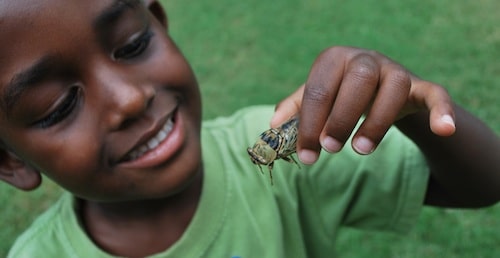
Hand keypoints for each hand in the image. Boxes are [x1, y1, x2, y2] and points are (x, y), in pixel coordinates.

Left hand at [271, 46, 455, 163]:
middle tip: (330, 149)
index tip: (307, 155)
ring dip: (377, 121)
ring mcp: (395, 70)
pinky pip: (436, 93)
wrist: (378, 88)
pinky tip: (444, 129)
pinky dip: (441, 110)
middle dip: (341, 117)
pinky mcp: (421, 86)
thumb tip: (272, 125)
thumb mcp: (318, 98)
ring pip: (394, 88)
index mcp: (335, 59)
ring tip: (360, 151)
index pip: (319, 89)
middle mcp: (366, 59)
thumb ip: (296, 109)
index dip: (310, 124)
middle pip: (358, 80)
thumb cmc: (340, 94)